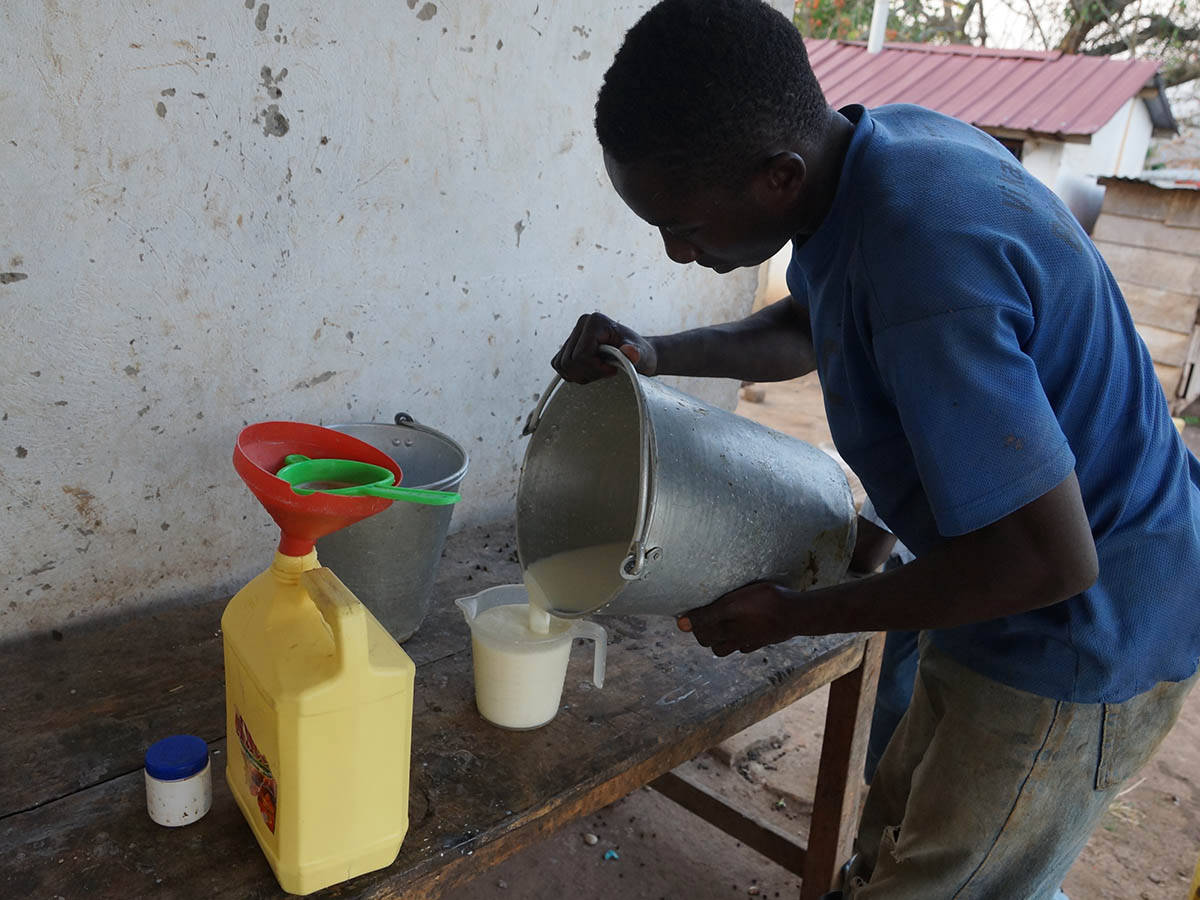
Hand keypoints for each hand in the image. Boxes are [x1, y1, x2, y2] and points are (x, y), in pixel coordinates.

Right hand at [551, 312, 657, 383]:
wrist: (639, 353)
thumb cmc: (641, 354)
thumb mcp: (641, 355)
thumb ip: (636, 354)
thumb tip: (630, 351)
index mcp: (595, 322)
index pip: (581, 355)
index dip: (595, 368)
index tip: (613, 369)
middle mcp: (581, 324)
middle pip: (569, 361)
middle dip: (588, 372)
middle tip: (606, 371)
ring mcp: (574, 334)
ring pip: (562, 365)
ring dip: (580, 375)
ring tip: (599, 371)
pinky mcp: (569, 345)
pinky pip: (559, 365)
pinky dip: (574, 373)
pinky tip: (591, 371)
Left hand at [677, 581, 795, 656]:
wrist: (797, 614)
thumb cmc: (766, 602)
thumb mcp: (733, 603)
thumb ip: (707, 614)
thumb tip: (681, 624)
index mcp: (725, 626)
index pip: (698, 630)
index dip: (691, 621)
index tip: (689, 611)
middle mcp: (734, 637)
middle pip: (708, 641)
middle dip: (702, 631)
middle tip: (703, 616)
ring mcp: (748, 641)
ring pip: (724, 648)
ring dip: (717, 639)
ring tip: (719, 625)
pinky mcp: (761, 641)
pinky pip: (742, 647)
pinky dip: (736, 642)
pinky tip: (740, 630)